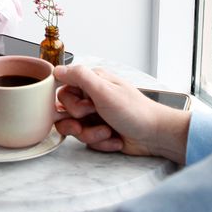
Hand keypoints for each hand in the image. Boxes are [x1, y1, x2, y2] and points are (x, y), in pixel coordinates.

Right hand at [53, 65, 190, 163]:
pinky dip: (100, 142)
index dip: (67, 102)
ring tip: (107, 132)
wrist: (155, 136)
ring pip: (74, 129)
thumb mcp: (104, 91)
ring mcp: (95, 115)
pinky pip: (87, 140)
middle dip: (78, 121)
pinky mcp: (99, 132)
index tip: (78, 107)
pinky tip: (115, 139)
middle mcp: (91, 97)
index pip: (62, 88)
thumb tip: (57, 69)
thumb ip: (79, 76)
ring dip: (90, 134)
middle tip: (93, 117)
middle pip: (65, 112)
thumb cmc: (134, 111)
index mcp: (92, 82)